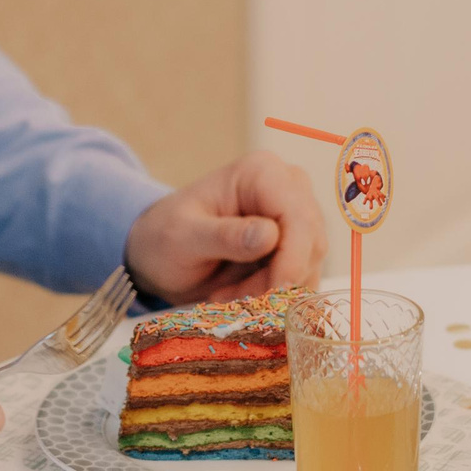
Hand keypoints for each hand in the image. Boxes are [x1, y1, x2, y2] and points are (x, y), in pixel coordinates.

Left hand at [125, 149, 327, 303]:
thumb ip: (224, 236)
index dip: (293, 258)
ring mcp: (296, 216)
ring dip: (273, 291)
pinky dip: (276, 295)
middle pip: (311, 241)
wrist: (159, 252)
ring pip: (310, 264)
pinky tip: (241, 294)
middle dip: (277, 280)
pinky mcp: (297, 244)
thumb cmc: (165, 237)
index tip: (271, 292)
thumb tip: (270, 235)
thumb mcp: (183, 238)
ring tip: (228, 295)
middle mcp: (288, 188)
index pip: (298, 216)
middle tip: (234, 298)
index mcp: (260, 173)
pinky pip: (303, 277)